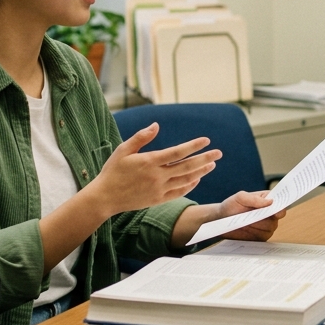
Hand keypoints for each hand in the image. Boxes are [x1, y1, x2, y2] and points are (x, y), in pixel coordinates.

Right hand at [91, 123, 220, 215]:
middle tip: (219, 153)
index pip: (177, 152)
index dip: (193, 146)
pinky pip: (179, 192)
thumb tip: (156, 125)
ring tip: (212, 164)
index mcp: (149, 161)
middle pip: (187, 166)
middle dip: (205, 158)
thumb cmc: (113, 170)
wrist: (105, 197)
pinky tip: (197, 178)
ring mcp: (159, 189)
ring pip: (186, 180)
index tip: (206, 141)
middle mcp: (157, 176)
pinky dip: (190, 185)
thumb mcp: (123, 150)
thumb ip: (141, 137)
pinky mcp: (158, 199)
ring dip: (201, 171)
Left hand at [169, 191, 282, 247]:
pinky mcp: (260, 237)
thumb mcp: (239, 197)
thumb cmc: (230, 206)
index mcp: (267, 200)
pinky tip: (246, 229)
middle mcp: (269, 213)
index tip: (276, 211)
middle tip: (251, 215)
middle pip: (276, 218)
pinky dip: (254, 234)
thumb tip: (270, 202)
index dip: (281, 208)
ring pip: (270, 228)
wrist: (220, 220)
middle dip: (264, 217)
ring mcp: (266, 226)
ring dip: (257, 225)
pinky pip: (263, 238)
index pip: (281, 204)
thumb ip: (254, 199)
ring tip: (245, 221)